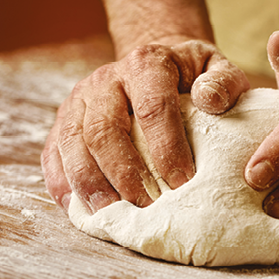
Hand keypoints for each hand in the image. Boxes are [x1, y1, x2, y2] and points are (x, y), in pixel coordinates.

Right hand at [42, 40, 248, 213]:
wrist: (156, 62)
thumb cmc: (192, 73)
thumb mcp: (215, 66)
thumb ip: (223, 81)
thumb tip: (210, 100)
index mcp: (147, 64)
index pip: (153, 107)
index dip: (167, 147)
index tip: (183, 182)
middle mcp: (108, 79)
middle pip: (105, 128)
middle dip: (124, 173)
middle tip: (145, 207)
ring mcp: (81, 98)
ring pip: (74, 142)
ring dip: (90, 182)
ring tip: (110, 215)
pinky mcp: (66, 118)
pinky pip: (55, 150)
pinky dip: (62, 181)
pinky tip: (78, 207)